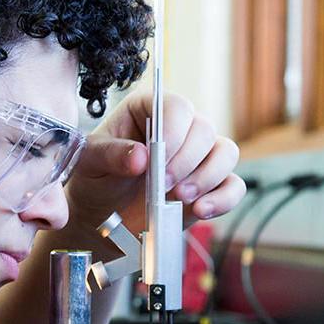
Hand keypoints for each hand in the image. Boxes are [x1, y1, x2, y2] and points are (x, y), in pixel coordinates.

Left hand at [63, 92, 244, 235]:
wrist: (101, 216)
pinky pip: (234, 186)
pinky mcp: (209, 186)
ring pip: (226, 153)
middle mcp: (179, 128)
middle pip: (204, 129)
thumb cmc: (95, 179)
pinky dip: (223, 199)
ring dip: (207, 177)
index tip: (156, 161)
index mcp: (148, 110)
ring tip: (179, 198)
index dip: (172, 132)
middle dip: (186, 161)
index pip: (176, 107)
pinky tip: (200, 210)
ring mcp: (198, 157)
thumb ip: (110, 155)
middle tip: (163, 185)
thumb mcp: (90, 163)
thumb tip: (141, 157)